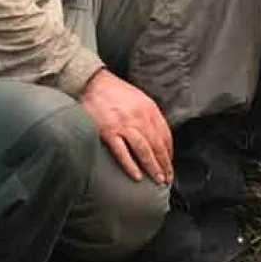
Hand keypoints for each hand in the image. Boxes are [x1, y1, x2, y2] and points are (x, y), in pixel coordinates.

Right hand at [78, 69, 172, 183]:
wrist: (91, 82)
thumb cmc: (114, 91)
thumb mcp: (138, 98)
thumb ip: (148, 115)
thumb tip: (156, 135)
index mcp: (149, 108)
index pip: (165, 135)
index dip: (169, 152)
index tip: (169, 163)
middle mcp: (139, 117)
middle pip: (157, 145)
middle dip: (165, 164)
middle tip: (167, 178)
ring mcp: (123, 124)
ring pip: (144, 150)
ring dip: (153, 167)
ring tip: (157, 179)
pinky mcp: (108, 131)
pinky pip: (122, 152)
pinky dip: (131, 166)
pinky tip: (137, 176)